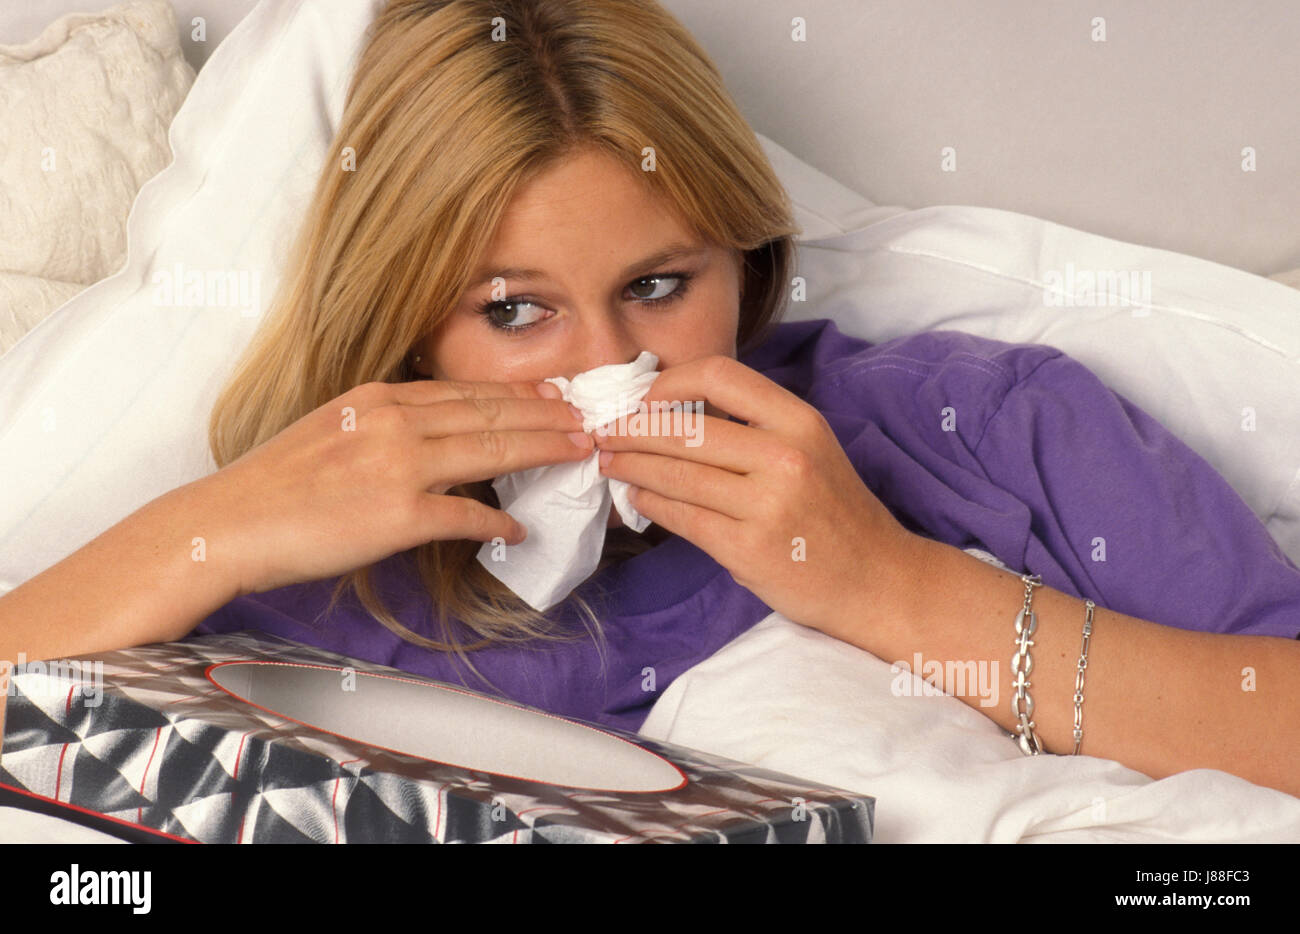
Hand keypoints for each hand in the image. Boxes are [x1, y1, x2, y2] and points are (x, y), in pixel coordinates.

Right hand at [191, 378, 591, 595]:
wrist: (229, 524)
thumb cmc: (274, 485)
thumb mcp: (331, 430)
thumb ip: (382, 428)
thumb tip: (427, 441)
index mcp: (378, 398)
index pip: (465, 390)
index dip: (516, 392)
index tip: (551, 392)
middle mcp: (394, 421)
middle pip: (490, 413)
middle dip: (545, 414)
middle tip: (585, 418)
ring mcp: (398, 466)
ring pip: (491, 450)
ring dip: (541, 451)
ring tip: (576, 454)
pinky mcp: (398, 514)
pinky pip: (466, 515)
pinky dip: (497, 521)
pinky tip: (518, 528)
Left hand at [593, 355, 918, 641]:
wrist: (878, 581)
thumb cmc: (836, 514)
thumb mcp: (811, 449)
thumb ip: (755, 428)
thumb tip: (673, 413)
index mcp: (800, 421)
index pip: (719, 375)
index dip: (669, 382)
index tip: (643, 398)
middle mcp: (785, 456)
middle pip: (685, 428)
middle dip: (631, 429)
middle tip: (603, 432)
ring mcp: (767, 504)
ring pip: (676, 474)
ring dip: (631, 466)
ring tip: (609, 462)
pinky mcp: (748, 548)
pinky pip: (682, 517)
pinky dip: (650, 503)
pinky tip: (636, 497)